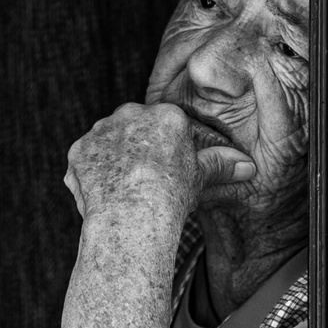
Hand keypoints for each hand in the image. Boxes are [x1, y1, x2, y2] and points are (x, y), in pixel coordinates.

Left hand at [63, 103, 254, 221]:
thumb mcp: (201, 178)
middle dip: (138, 151)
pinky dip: (92, 175)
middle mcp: (131, 114)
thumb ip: (221, 165)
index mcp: (166, 116)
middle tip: (143, 182)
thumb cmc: (170, 196)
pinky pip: (86, 160)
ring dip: (113, 161)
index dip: (166, 152)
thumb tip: (248, 166)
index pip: (167, 127)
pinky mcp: (79, 149)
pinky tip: (104, 195)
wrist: (132, 213)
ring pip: (109, 142)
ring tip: (123, 190)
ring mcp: (102, 130)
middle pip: (136, 129)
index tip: (165, 172)